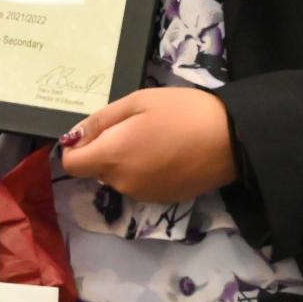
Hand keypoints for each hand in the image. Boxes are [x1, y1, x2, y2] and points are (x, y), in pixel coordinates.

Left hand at [59, 87, 236, 201]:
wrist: (230, 139)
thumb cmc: (181, 112)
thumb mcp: (138, 102)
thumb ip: (101, 121)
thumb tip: (73, 137)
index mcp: (112, 157)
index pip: (72, 164)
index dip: (76, 146)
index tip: (95, 130)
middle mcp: (122, 183)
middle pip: (97, 168)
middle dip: (105, 149)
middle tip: (134, 124)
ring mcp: (143, 196)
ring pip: (118, 176)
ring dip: (125, 159)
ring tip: (154, 135)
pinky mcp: (163, 200)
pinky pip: (139, 184)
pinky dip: (143, 170)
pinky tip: (167, 152)